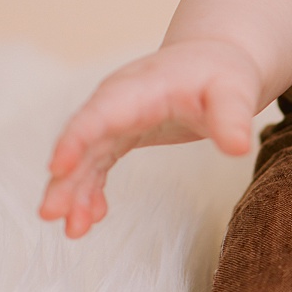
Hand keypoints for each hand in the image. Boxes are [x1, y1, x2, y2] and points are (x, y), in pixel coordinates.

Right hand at [39, 38, 261, 237]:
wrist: (215, 61)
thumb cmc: (223, 74)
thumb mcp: (234, 92)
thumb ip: (233, 117)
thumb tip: (240, 148)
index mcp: (139, 88)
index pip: (100, 114)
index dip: (76, 139)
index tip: (57, 168)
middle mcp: (116, 101)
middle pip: (82, 139)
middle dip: (65, 178)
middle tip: (51, 215)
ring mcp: (113, 118)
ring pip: (84, 157)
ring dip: (74, 192)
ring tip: (72, 231)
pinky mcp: (119, 134)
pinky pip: (96, 164)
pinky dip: (91, 190)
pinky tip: (91, 217)